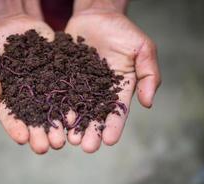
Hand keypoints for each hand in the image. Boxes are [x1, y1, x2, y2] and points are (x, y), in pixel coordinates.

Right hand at [0, 2, 66, 153]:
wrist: (16, 25)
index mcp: (8, 97)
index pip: (9, 115)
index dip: (15, 127)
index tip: (22, 139)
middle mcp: (28, 96)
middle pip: (34, 118)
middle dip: (40, 133)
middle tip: (47, 147)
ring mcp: (45, 87)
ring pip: (52, 109)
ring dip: (58, 125)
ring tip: (64, 139)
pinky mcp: (59, 76)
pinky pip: (66, 91)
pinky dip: (71, 103)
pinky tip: (76, 115)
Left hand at [65, 2, 160, 152]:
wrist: (97, 15)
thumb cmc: (122, 31)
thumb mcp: (143, 49)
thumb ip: (148, 75)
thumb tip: (148, 103)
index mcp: (119, 88)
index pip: (117, 111)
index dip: (114, 126)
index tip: (109, 141)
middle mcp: (99, 91)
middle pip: (95, 115)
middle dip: (91, 131)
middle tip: (86, 147)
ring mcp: (80, 85)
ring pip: (76, 108)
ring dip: (73, 125)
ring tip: (69, 139)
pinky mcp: (64, 77)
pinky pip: (60, 93)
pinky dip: (57, 106)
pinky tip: (54, 119)